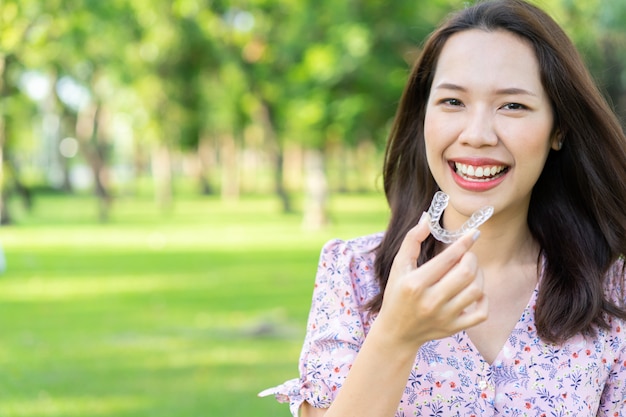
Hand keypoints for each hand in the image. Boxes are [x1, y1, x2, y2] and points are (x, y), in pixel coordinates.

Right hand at [375, 213, 487, 348]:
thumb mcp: (398, 266)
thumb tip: (427, 218)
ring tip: (469, 271)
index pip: (448, 258)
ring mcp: (444, 317)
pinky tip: (474, 292)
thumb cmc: (397, 294)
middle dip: (471, 258)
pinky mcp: (454, 328)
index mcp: (415, 284)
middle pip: (466, 273)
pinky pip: (481, 313)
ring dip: (478, 275)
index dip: (464, 242)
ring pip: (476, 290)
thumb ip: (412, 240)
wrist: (396, 332)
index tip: (473, 233)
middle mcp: (430, 301)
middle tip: (467, 255)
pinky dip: (483, 299)